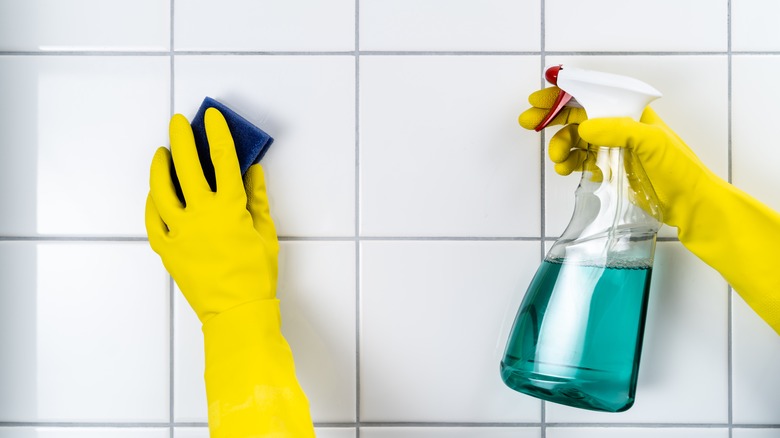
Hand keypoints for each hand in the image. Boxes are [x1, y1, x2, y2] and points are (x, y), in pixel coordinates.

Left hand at [145, 108, 278, 322]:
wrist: (237, 311)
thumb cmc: (256, 275)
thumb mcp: (266, 233)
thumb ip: (258, 198)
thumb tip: (254, 172)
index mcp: (230, 208)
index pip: (223, 159)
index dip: (218, 134)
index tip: (212, 118)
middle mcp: (201, 215)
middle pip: (187, 166)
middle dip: (182, 138)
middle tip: (179, 123)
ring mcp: (180, 231)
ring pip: (161, 189)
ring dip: (160, 166)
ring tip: (161, 153)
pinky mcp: (167, 249)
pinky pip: (152, 219)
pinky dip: (152, 203)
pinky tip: (154, 193)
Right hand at [520, 87, 779, 333]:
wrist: (689, 205)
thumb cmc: (679, 170)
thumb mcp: (653, 143)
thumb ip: (619, 130)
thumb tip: (585, 126)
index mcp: (630, 112)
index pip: (592, 95)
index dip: (564, 94)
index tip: (540, 99)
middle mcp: (619, 127)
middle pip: (577, 116)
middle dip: (551, 118)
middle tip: (529, 122)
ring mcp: (612, 148)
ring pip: (575, 140)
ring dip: (560, 146)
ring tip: (558, 160)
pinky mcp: (609, 169)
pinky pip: (580, 161)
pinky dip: (569, 163)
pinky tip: (566, 170)